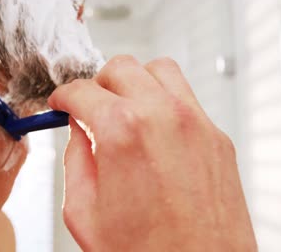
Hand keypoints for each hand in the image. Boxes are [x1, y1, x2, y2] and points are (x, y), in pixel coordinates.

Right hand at [48, 56, 256, 250]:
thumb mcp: (85, 212)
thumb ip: (76, 159)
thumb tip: (79, 130)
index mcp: (122, 132)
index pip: (82, 91)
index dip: (64, 97)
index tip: (62, 104)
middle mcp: (163, 116)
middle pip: (121, 68)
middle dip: (98, 84)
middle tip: (91, 108)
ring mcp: (197, 123)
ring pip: (160, 70)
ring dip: (136, 83)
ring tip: (125, 111)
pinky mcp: (218, 138)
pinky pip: (186, 99)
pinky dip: (165, 102)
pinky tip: (155, 131)